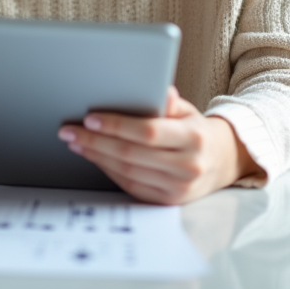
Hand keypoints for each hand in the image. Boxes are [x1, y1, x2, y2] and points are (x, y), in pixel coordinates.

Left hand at [57, 87, 259, 204]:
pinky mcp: (166, 201)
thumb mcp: (186, 110)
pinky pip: (129, 185)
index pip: (147, 131)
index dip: (116, 125)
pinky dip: (107, 170)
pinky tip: (93, 156)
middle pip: (130, 154)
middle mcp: (188, 166)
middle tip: (70, 130)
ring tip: (76, 142)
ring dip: (96, 156)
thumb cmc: (195, 130)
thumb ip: (168, 101)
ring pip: (126, 171)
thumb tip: (155, 87)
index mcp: (193, 139)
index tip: (90, 118)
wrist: (219, 162)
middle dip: (95, 141)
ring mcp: (177, 188)